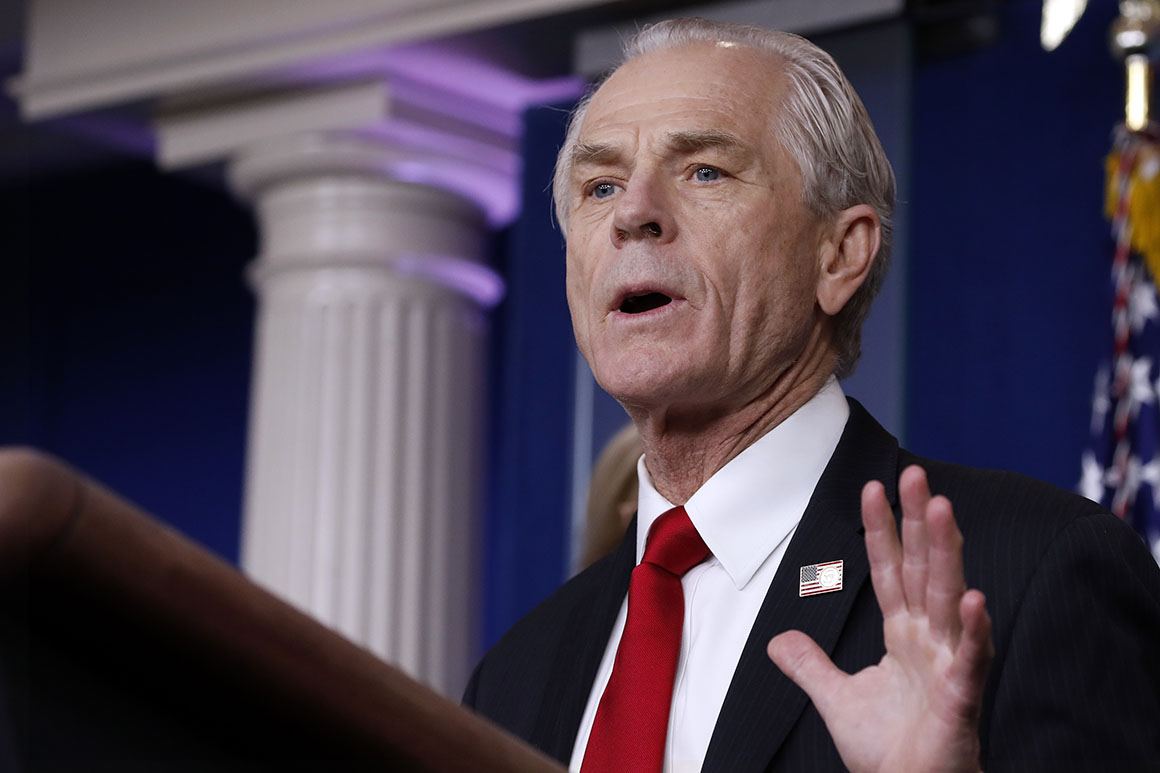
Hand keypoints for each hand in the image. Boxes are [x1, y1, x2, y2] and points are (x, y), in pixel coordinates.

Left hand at [767, 465, 992, 772]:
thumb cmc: (887, 752)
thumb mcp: (835, 699)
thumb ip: (810, 664)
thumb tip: (778, 639)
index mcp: (904, 635)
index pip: (891, 570)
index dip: (882, 530)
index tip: (873, 487)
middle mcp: (930, 640)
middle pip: (924, 570)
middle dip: (919, 522)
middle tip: (917, 474)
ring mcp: (949, 666)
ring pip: (949, 599)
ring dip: (947, 554)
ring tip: (942, 509)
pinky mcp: (960, 700)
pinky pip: (970, 660)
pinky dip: (976, 630)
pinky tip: (978, 599)